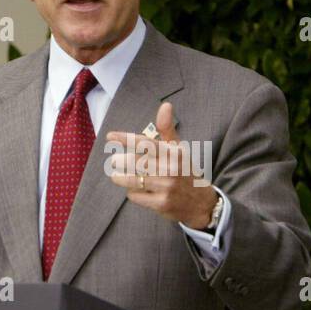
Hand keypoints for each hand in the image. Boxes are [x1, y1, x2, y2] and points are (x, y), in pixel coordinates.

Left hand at [105, 102, 217, 228]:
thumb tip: (166, 105)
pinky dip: (132, 192)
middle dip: (119, 161)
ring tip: (116, 175)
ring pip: (133, 180)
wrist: (200, 203)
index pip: (146, 143)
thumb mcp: (179, 149)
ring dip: (120, 177)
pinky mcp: (161, 204)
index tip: (110, 136)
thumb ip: (167, 129)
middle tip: (114, 160)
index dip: (126, 139)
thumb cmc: (185, 171)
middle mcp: (170, 169)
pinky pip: (136, 196)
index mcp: (174, 153)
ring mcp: (166, 188)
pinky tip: (134, 190)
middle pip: (136, 162)